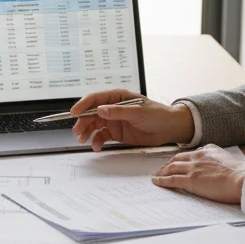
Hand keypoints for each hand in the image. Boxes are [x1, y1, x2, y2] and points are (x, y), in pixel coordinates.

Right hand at [70, 89, 195, 150]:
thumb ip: (118, 111)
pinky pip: (102, 136)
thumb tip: (100, 110)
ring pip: (94, 125)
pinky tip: (96, 146)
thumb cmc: (158, 115)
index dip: (83, 104)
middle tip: (77, 131)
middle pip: (91, 113)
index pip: (95, 98)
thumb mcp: (138, 112)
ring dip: (87, 131)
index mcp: (117, 97)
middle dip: (83, 121)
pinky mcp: (117, 133)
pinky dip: (97, 141)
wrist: (170, 129)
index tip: (74, 112)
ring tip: (83, 139)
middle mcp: (113, 108)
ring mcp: (114, 120)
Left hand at [151, 145, 244, 203]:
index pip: (189, 154)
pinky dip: (162, 180)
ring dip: (162, 172)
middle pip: (177, 159)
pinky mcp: (191, 180)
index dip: (180, 159)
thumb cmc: (241, 174)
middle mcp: (198, 156)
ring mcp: (193, 168)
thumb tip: (216, 164)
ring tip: (156, 176)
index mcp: (208, 150)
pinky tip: (156, 181)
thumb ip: (217, 158)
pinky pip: (171, 179)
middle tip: (162, 169)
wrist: (243, 179)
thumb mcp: (227, 159)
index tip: (176, 162)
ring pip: (171, 168)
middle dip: (168, 164)